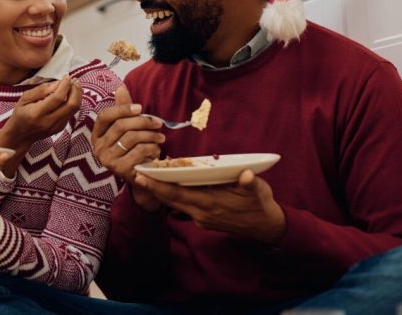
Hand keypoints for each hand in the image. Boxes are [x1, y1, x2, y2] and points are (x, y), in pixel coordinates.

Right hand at [0, 75, 81, 149]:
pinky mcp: (60, 128)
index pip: (57, 98)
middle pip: (71, 105)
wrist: (20, 136)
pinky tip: (70, 95)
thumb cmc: (20, 114)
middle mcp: (49, 121)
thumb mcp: (24, 98)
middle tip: (74, 80)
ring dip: (78, 96)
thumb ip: (40, 90)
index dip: (65, 85)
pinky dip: (74, 102)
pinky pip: (71, 113)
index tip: (66, 76)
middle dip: (76, 90)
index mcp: (37, 113)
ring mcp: (56, 127)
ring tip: (75, 86)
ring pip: (74, 109)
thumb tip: (57, 83)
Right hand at [91, 85, 164, 211]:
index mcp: (97, 134)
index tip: (140, 107)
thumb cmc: (131, 149)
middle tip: (159, 123)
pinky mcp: (119, 169)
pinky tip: (157, 150)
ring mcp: (108, 159)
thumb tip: (120, 88)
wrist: (139, 176)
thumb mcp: (126, 128)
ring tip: (160, 137)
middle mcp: (98, 147)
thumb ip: (123, 109)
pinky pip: (138, 152)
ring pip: (131, 138)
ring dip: (151, 136)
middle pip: (121, 126)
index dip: (122, 109)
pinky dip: (151, 148)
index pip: (105, 116)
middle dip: (143, 122)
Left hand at [134, 169, 286, 244]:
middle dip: (153, 187)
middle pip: (171, 199)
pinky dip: (175, 196)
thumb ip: (249, 183)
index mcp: (210, 203)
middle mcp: (201, 213)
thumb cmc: (259, 204)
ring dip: (162, 192)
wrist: (265, 226)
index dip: (158, 186)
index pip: (178, 194)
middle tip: (137, 174)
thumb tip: (247, 175)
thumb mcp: (258, 191)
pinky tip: (170, 185)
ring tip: (148, 177)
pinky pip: (184, 206)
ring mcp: (202, 218)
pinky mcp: (204, 220)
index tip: (142, 177)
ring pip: (176, 203)